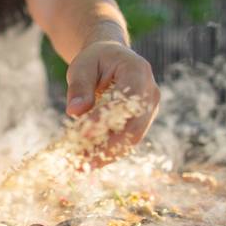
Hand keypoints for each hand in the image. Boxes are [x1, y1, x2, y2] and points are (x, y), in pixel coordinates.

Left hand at [64, 40, 159, 159]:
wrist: (111, 58)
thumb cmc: (95, 60)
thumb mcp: (83, 66)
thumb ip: (80, 87)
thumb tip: (74, 111)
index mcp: (138, 72)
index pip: (125, 101)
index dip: (106, 119)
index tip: (83, 135)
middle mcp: (150, 93)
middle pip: (132, 126)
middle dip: (106, 146)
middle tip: (80, 162)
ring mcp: (148, 111)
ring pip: (130, 139)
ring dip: (106, 155)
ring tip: (81, 167)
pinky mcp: (140, 124)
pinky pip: (126, 142)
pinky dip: (107, 154)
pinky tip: (88, 164)